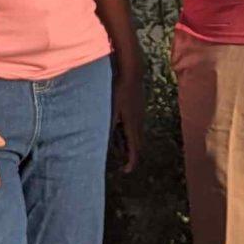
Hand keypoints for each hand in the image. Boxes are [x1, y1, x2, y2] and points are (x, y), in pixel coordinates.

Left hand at [111, 55, 147, 172]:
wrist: (132, 72)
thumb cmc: (119, 89)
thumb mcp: (111, 109)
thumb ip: (109, 125)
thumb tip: (104, 141)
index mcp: (132, 125)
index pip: (135, 150)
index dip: (131, 162)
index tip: (126, 171)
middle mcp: (138, 122)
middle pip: (136, 145)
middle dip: (129, 154)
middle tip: (121, 163)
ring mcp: (140, 115)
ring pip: (135, 135)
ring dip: (127, 143)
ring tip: (116, 146)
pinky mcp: (138, 109)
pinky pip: (134, 126)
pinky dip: (127, 132)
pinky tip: (118, 128)